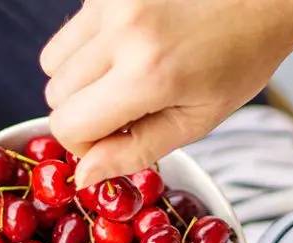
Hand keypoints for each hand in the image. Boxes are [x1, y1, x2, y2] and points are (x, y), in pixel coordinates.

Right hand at [41, 0, 292, 187]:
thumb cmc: (239, 61)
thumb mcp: (196, 121)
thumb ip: (136, 150)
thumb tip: (85, 176)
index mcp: (147, 74)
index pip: (68, 124)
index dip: (84, 144)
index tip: (113, 139)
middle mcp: (122, 31)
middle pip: (55, 93)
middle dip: (82, 113)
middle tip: (123, 110)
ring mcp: (111, 1)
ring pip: (53, 61)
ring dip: (80, 80)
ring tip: (124, 77)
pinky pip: (71, 31)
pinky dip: (89, 49)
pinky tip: (128, 47)